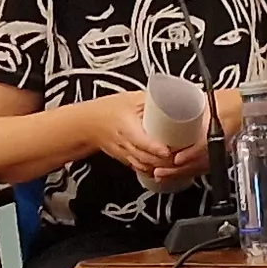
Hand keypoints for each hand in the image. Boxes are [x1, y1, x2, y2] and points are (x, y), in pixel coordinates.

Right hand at [87, 91, 204, 185]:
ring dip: (158, 168)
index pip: (142, 141)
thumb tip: (172, 96)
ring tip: (173, 165)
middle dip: (162, 161)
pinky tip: (161, 170)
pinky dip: (150, 171)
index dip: (156, 148)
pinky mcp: (124, 158)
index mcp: (126, 127)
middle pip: (145, 158)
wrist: (87, 123)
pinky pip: (138, 168)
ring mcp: (124, 153)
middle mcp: (124, 143)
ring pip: (142, 165)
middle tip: (179, 158)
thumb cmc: (108, 110)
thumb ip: (151, 99)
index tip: (168, 151)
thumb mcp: (130, 99)